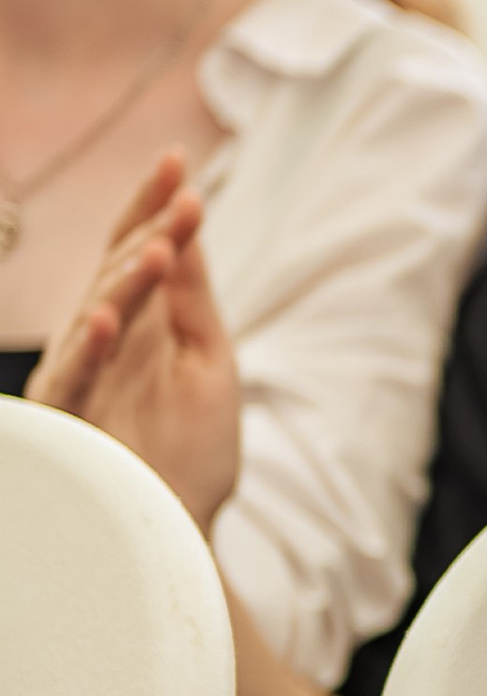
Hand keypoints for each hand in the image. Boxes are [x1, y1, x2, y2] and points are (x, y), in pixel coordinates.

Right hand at [25, 151, 240, 531]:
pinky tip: (108, 318)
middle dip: (147, 230)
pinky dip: (90, 347)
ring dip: (125, 280)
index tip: (179, 160)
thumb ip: (193, 301)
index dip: (153, 205)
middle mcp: (102, 342)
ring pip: (94, 314)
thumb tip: (187, 226)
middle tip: (184, 199)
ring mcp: (82, 377)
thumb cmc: (192, 455)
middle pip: (115, 270)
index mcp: (138, 323)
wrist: (179, 535)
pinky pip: (74, 378)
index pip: (138, 249)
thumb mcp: (209, 363)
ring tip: (160, 247)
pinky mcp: (69, 422)